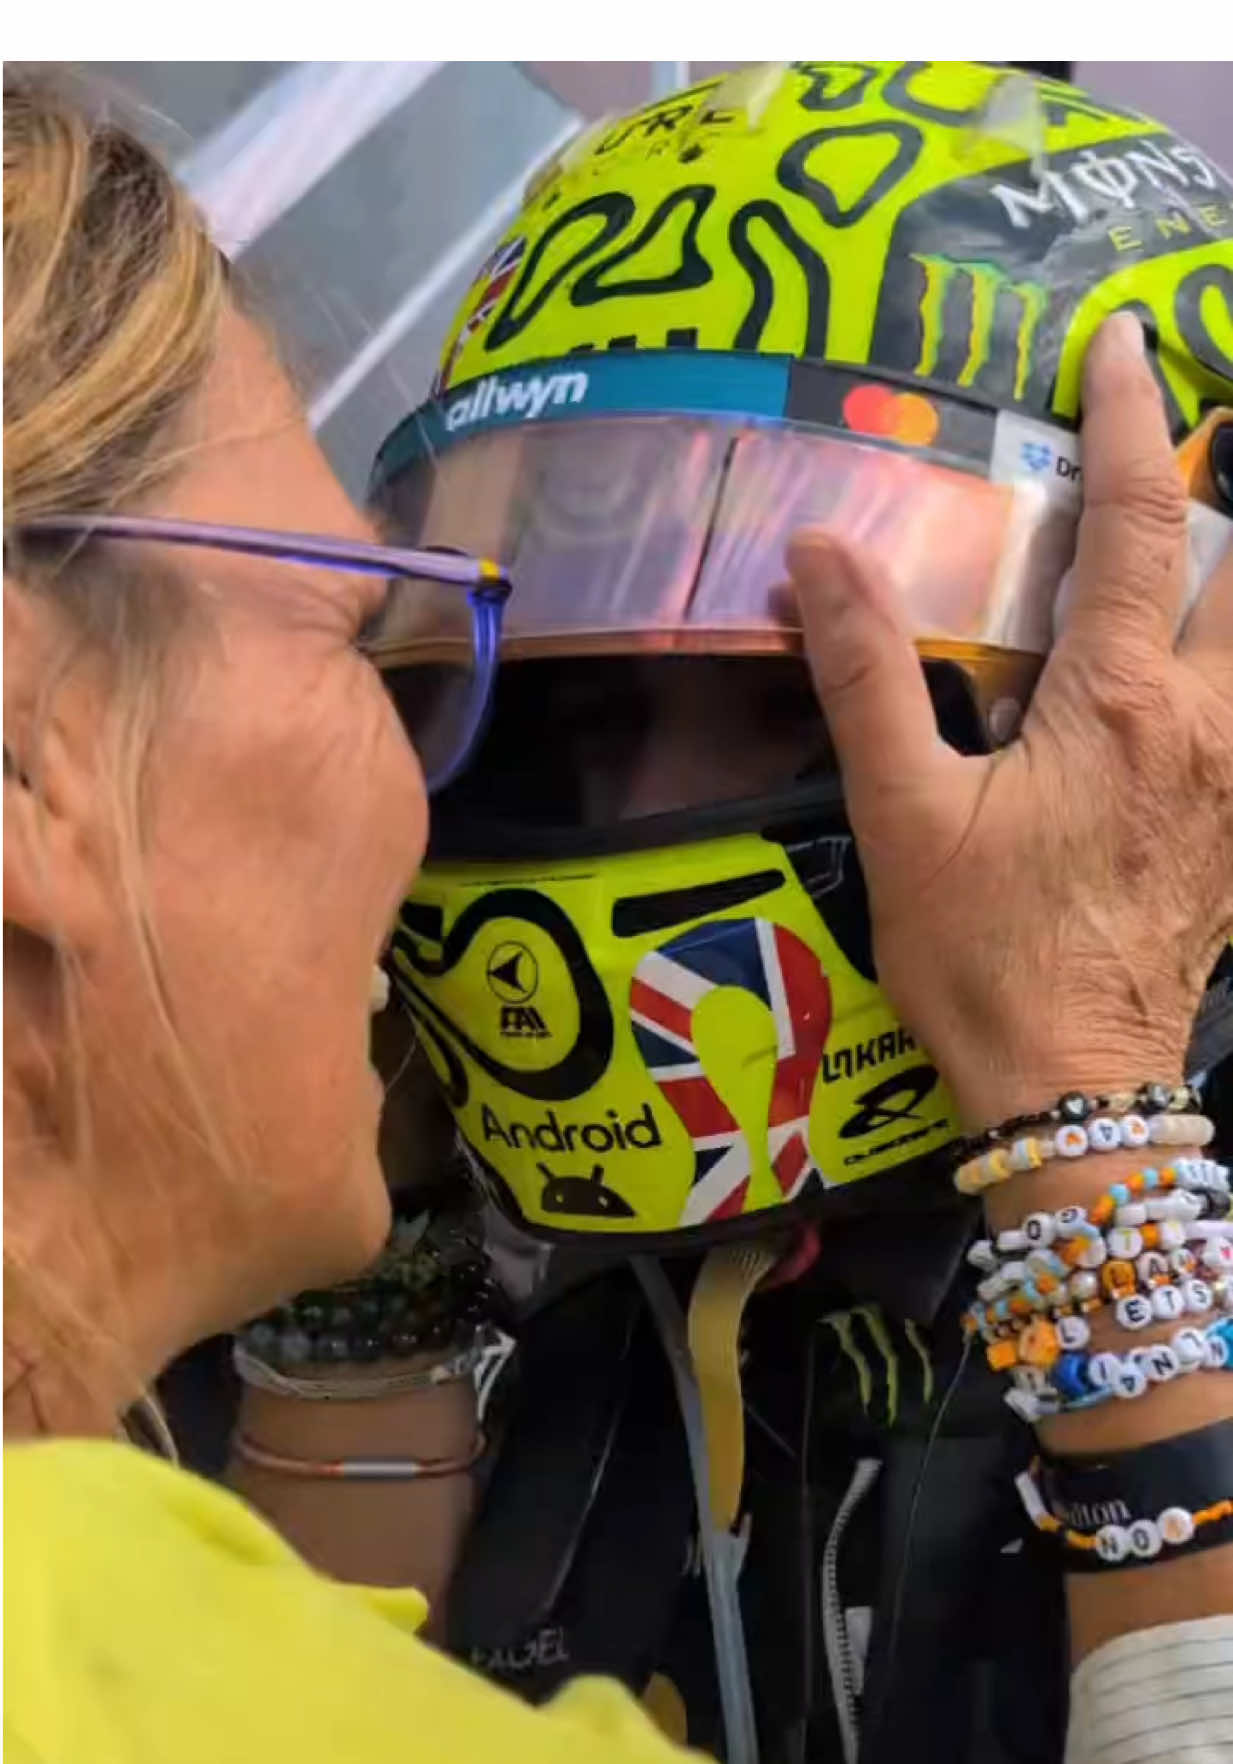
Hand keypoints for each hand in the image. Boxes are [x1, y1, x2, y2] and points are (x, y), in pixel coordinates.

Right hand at [789, 313, 1232, 1129]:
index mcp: (1121, 703)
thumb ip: (867, 674)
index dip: (1130, 420)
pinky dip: (1220, 666)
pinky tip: (1179, 683)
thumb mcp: (904, 816)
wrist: (1071, 1090)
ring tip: (1173, 556)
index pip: (1143, 524)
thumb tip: (817, 553)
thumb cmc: (983, 955)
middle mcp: (1207, 722)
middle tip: (1169, 433)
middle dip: (1214, 487)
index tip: (1125, 341)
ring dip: (1224, 579)